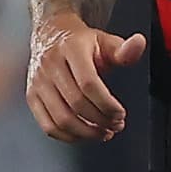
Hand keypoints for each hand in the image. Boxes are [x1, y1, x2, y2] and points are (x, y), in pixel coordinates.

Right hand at [27, 14, 146, 142]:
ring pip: (61, 119)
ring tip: (103, 132)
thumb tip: (138, 44)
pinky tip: (84, 134)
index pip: (88, 83)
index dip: (106, 104)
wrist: (51, 34)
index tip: (120, 113)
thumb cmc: (82, 43)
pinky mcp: (31, 96)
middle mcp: (50, 64)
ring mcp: (38, 82)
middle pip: (76, 103)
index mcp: (71, 49)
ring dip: (86, 132)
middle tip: (116, 125)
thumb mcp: (105, 41)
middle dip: (100, 120)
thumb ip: (124, 50)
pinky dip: (68, 136)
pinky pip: (48, 125)